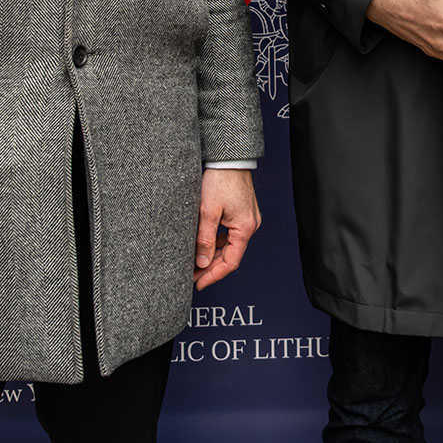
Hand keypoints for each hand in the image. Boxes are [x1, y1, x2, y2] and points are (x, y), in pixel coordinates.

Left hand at [195, 168, 260, 289]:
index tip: (199, 284)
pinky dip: (217, 243)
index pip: (230, 262)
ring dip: (213, 256)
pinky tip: (203, 245)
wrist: (228, 158)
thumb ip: (205, 239)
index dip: (214, 275)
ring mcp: (247, 219)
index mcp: (245, 228)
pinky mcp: (241, 213)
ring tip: (195, 263)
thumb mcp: (208, 212)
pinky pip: (230, 234)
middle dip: (211, 268)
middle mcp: (250, 225)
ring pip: (229, 245)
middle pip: (230, 255)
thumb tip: (202, 262)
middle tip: (192, 276)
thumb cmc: (221, 180)